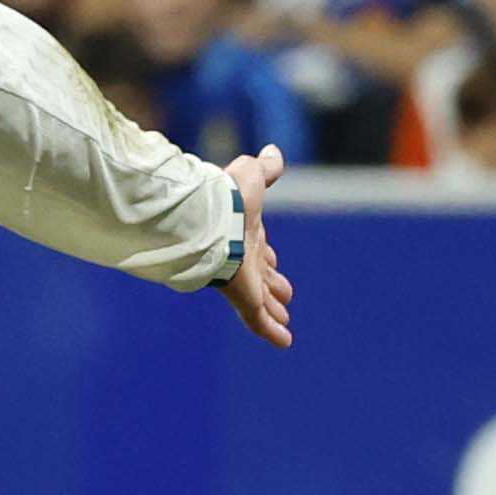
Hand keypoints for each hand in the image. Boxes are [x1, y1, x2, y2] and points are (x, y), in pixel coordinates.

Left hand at [209, 144, 294, 345]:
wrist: (210, 218)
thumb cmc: (228, 196)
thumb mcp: (251, 177)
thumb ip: (264, 168)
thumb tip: (273, 152)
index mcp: (246, 233)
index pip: (259, 248)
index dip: (267, 255)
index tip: (272, 261)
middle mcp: (244, 258)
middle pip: (262, 276)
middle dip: (272, 284)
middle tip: (283, 296)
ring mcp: (244, 280)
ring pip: (261, 300)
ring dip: (273, 309)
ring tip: (283, 319)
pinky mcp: (243, 296)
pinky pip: (258, 319)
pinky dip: (272, 331)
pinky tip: (285, 342)